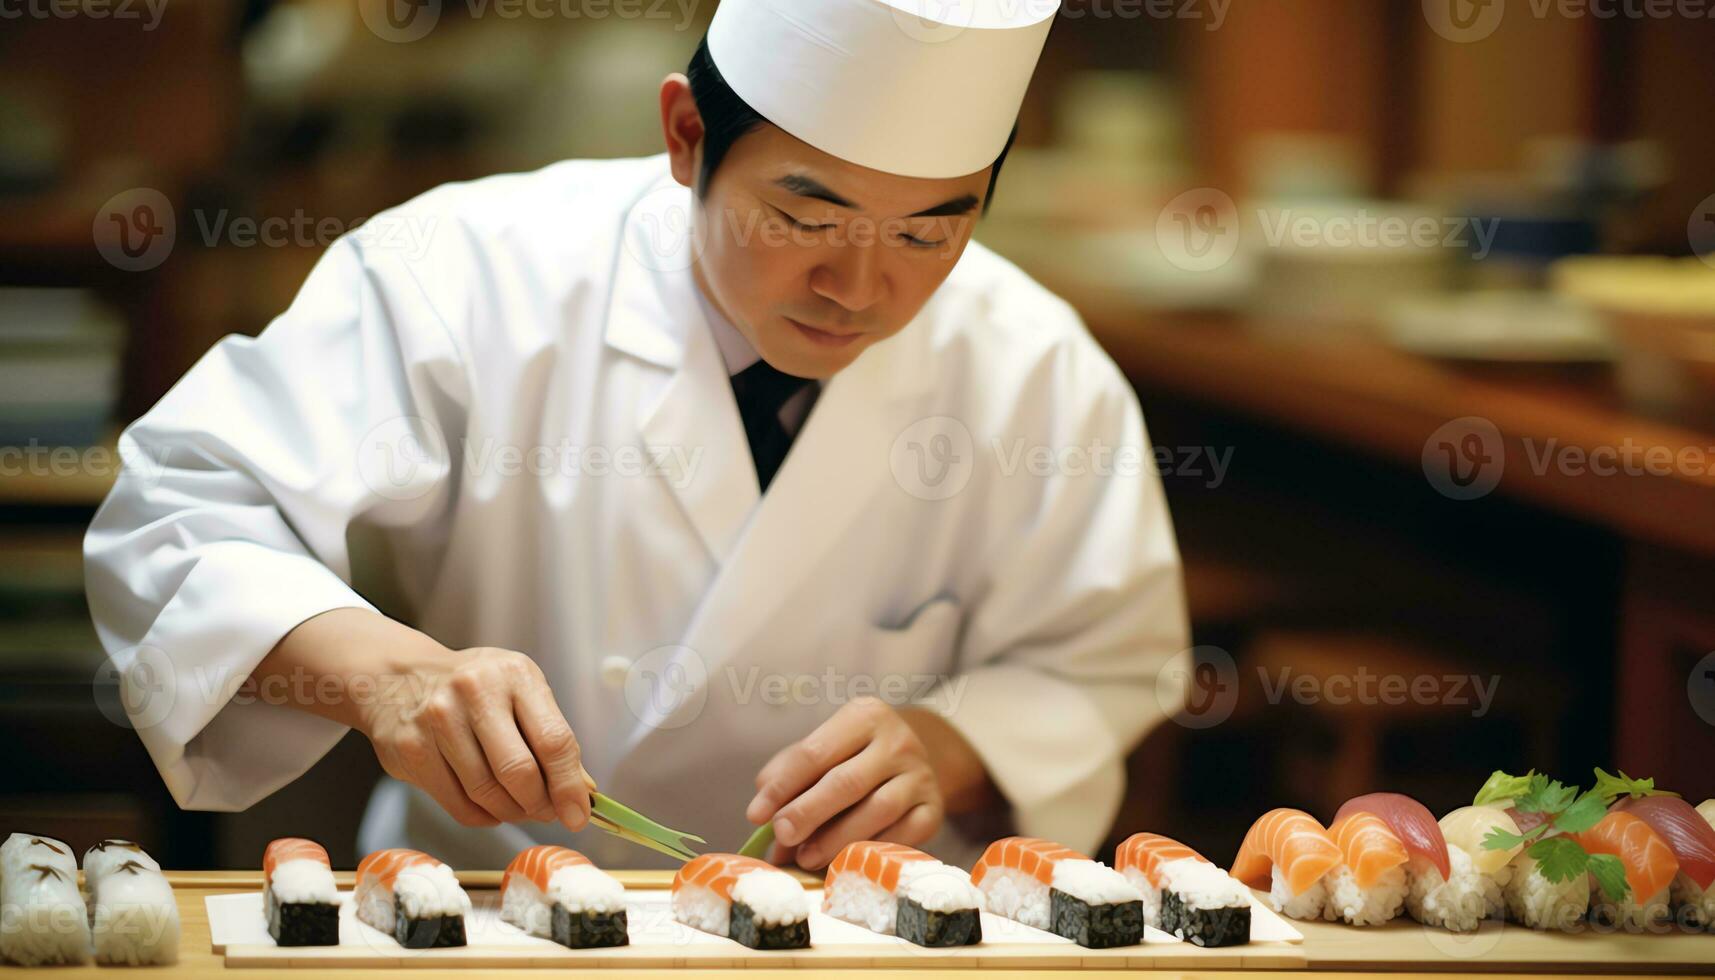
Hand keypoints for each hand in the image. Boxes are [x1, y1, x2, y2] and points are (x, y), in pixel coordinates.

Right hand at [361, 646, 594, 829]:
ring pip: (487, 793)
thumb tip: (582, 792)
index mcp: (515, 675)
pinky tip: (489, 807)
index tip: (578, 815)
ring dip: (511, 812)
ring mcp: (439, 720)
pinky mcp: (412, 750)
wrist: (399, 678)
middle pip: (519, 771)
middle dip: (540, 804)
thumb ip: (550, 737)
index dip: (570, 786)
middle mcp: (475, 692)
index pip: (554, 740)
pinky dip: (483, 816)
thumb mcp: (519, 692)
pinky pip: (459, 805)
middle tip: (547, 813)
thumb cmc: (474, 689)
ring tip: (519, 808)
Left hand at [745, 698, 944, 869]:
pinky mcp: (934, 809)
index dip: (782, 787)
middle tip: (781, 837)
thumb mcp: (823, 749)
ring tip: (806, 857)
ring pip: (876, 811)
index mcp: (864, 716)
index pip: (815, 752)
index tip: (756, 815)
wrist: (913, 762)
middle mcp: (898, 741)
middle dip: (808, 813)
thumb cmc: (853, 757)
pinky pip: (901, 835)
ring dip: (836, 839)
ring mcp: (920, 776)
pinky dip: (869, 850)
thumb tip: (762, 814)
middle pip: (846, 782)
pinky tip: (844, 861)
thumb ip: (789, 774)